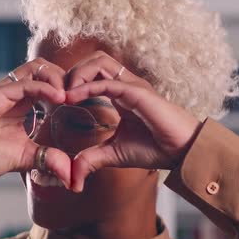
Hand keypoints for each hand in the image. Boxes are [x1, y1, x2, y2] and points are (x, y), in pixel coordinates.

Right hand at [0, 59, 71, 186]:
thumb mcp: (27, 159)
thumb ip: (49, 160)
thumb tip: (71, 176)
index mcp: (22, 102)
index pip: (49, 82)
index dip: (67, 87)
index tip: (83, 103)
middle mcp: (14, 92)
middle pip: (46, 67)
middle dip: (66, 78)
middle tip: (79, 95)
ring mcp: (4, 91)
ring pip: (37, 68)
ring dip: (58, 78)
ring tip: (70, 96)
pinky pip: (25, 83)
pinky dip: (45, 88)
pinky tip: (59, 99)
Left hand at [65, 51, 203, 191]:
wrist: (182, 152)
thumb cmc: (155, 149)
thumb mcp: (114, 154)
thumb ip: (92, 159)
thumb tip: (73, 178)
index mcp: (121, 94)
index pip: (93, 73)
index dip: (73, 81)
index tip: (56, 100)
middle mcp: (126, 85)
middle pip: (94, 60)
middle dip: (72, 72)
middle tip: (56, 93)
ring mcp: (133, 85)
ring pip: (100, 62)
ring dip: (78, 74)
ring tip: (64, 94)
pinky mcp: (138, 93)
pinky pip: (108, 82)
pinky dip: (87, 87)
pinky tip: (72, 99)